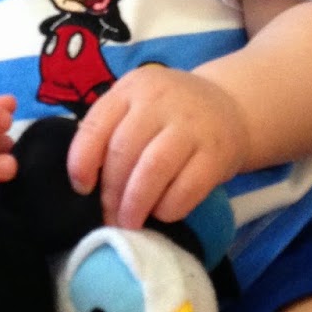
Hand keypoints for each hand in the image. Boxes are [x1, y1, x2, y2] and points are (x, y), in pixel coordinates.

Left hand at [67, 64, 246, 229]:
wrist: (229, 106)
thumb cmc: (169, 114)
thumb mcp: (136, 105)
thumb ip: (110, 131)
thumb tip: (84, 182)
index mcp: (132, 89)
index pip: (96, 125)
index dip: (82, 162)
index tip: (82, 189)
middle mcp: (161, 101)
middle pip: (124, 151)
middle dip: (111, 192)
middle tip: (109, 217)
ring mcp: (191, 125)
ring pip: (153, 169)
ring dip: (136, 203)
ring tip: (130, 222)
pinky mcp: (217, 153)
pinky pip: (187, 187)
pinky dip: (169, 207)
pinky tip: (162, 213)